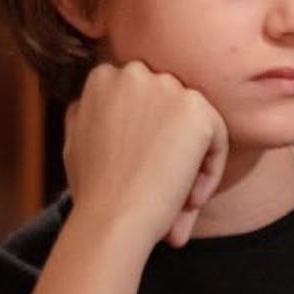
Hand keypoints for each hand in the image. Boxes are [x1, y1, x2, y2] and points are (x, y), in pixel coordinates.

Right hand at [62, 60, 228, 247]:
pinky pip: (217, 139)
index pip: (145, 100)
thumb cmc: (93, 191)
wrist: (111, 220)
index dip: (149, 137)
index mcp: (103, 77)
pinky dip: (211, 171)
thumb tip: (90, 105)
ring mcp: (167, 87)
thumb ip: (86, 114)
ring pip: (195, 123)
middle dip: (174, 145)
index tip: (145, 170)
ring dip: (193, 160)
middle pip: (171, 107)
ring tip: (180, 200)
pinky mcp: (196, 110)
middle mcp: (135, 73)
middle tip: (167, 187)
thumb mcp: (75, 142)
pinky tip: (191, 200)